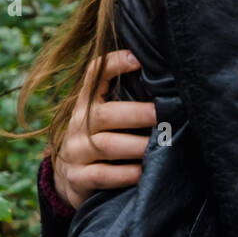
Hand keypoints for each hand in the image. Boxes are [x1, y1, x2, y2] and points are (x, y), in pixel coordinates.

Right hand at [52, 49, 156, 209]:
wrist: (68, 178)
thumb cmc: (102, 138)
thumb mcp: (108, 117)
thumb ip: (127, 99)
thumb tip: (169, 85)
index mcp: (88, 102)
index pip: (95, 74)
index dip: (114, 64)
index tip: (137, 59)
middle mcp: (79, 124)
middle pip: (106, 114)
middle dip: (137, 114)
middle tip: (161, 115)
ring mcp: (75, 151)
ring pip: (106, 145)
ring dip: (137, 145)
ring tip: (160, 145)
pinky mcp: (77, 178)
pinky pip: (102, 175)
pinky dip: (126, 174)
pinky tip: (143, 172)